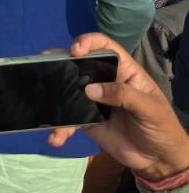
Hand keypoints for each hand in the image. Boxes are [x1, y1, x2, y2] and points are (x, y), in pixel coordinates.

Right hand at [47, 33, 188, 181]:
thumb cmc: (162, 127)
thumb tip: (89, 89)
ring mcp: (93, 100)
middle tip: (43, 66)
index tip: (75, 50)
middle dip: (59, 62)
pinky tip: (56, 138)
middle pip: (79, 64)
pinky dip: (60, 128)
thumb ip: (124, 95)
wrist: (158, 159)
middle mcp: (105, 81)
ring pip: (68, 90)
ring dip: (53, 95)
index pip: (104, 47)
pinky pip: (68, 120)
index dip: (88, 42)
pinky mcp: (86, 120)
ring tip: (41, 100)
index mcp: (124, 71)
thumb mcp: (150, 108)